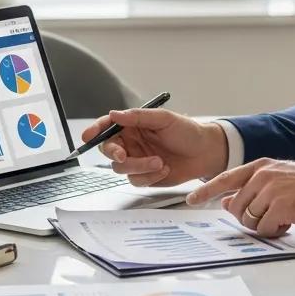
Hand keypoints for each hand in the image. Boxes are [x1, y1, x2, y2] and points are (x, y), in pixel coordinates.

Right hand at [79, 109, 227, 187]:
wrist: (205, 153)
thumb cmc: (187, 131)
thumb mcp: (164, 119)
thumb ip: (138, 117)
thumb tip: (114, 115)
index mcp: (132, 126)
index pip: (107, 127)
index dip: (95, 131)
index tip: (88, 137)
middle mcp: (131, 143)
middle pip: (108, 151)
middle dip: (114, 154)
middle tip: (123, 155)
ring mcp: (137, 160)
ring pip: (122, 168)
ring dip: (139, 166)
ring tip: (160, 161)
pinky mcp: (145, 176)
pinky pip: (136, 180)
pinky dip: (149, 176)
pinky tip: (164, 169)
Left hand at [185, 159, 294, 237]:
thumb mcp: (279, 180)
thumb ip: (253, 189)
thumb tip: (228, 202)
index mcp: (260, 166)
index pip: (225, 178)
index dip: (206, 191)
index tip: (191, 199)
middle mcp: (261, 175)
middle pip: (236, 207)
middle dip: (249, 219)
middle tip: (271, 217)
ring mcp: (270, 190)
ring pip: (249, 220)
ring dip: (265, 226)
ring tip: (285, 217)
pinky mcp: (280, 206)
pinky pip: (264, 229)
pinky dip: (276, 231)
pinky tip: (291, 221)